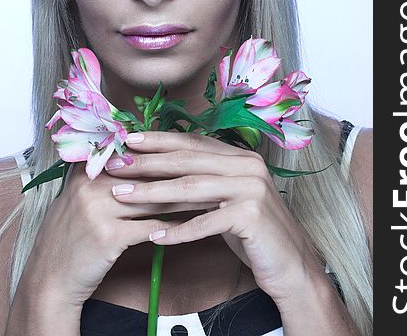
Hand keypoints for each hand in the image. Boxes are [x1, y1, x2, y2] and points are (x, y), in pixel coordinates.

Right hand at [24, 156, 219, 308]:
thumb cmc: (70, 236)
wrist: (48, 279)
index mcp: (87, 170)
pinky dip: (174, 226)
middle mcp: (91, 184)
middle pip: (148, 174)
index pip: (134, 153)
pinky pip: (151, 227)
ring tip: (210, 195)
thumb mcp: (80, 198)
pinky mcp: (108, 236)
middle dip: (182, 173)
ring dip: (186, 198)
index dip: (165, 153)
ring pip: (154, 198)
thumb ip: (106, 176)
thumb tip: (143, 158)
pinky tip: (194, 224)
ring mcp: (98, 209)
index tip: (194, 153)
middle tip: (212, 171)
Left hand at [105, 130, 326, 304]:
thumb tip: (159, 172)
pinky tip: (155, 237)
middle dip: (147, 163)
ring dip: (153, 193)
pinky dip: (178, 231)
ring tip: (123, 196)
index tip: (127, 140)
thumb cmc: (253, 232)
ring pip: (192, 188)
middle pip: (188, 161)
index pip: (193, 142)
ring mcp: (252, 188)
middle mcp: (248, 165)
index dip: (159, 140)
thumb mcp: (227, 200)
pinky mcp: (252, 215)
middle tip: (115, 166)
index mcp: (240, 156)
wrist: (291, 265)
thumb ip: (203, 182)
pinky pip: (206, 222)